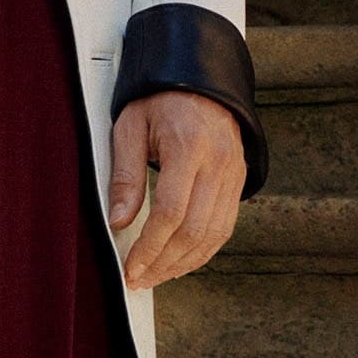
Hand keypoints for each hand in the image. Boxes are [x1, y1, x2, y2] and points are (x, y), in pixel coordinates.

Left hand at [107, 91, 246, 290]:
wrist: (200, 78)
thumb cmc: (160, 100)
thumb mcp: (130, 127)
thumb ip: (125, 175)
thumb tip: (119, 221)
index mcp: (189, 146)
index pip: (171, 212)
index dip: (150, 247)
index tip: (131, 266)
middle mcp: (218, 163)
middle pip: (194, 230)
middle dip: (164, 262)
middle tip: (139, 279)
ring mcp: (232, 174)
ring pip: (213, 235)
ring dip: (183, 263)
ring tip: (155, 275)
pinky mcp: (237, 181)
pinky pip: (224, 227)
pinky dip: (202, 250)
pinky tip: (180, 260)